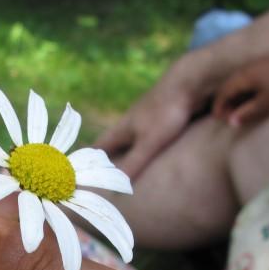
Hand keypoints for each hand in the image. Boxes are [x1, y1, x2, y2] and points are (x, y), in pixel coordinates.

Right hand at [94, 48, 217, 179]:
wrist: (190, 81)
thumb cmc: (167, 112)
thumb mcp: (148, 143)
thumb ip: (132, 164)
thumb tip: (112, 189)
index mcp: (123, 127)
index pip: (99, 146)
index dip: (88, 159)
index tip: (78, 171)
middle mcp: (132, 121)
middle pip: (115, 142)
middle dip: (107, 157)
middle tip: (101, 172)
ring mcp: (149, 116)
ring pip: (133, 138)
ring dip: (128, 150)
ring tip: (126, 164)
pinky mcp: (166, 114)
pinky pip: (151, 134)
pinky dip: (147, 145)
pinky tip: (155, 150)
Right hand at [210, 53, 268, 127]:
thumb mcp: (266, 104)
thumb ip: (247, 113)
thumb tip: (230, 122)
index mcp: (243, 76)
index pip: (224, 91)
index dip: (218, 106)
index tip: (216, 119)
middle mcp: (247, 67)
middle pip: (230, 85)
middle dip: (225, 102)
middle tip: (226, 117)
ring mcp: (258, 65)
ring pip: (239, 82)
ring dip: (235, 97)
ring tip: (237, 111)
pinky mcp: (268, 65)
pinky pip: (249, 79)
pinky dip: (245, 91)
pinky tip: (251, 100)